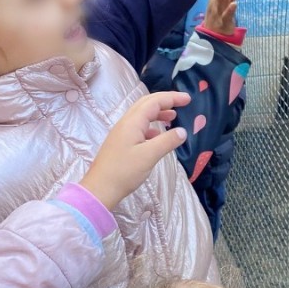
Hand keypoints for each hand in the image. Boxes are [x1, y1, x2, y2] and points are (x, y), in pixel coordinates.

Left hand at [79, 92, 190, 210]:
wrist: (100, 189)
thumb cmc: (124, 171)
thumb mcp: (150, 155)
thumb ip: (167, 141)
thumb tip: (182, 131)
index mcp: (132, 122)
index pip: (154, 102)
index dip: (171, 98)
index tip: (188, 99)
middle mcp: (126, 123)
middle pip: (146, 104)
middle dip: (165, 101)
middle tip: (182, 103)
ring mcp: (122, 133)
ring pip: (142, 116)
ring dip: (158, 113)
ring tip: (173, 117)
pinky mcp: (121, 143)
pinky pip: (139, 127)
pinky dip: (152, 126)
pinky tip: (158, 136)